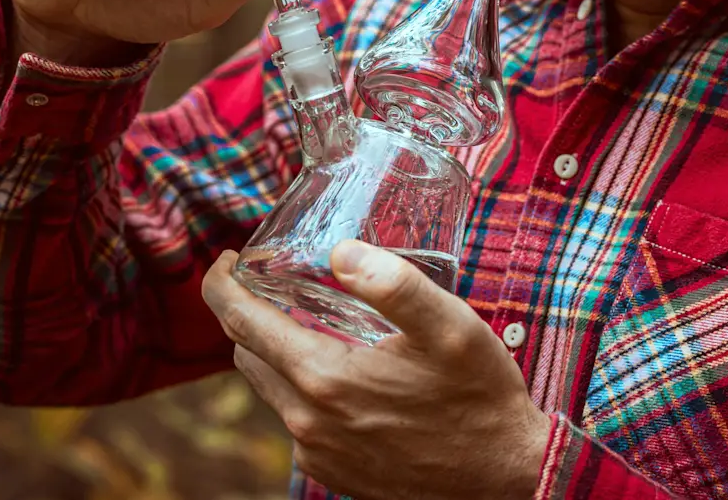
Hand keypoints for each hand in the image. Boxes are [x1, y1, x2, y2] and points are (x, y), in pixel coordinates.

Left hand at [201, 241, 550, 499]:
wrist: (505, 478)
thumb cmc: (480, 399)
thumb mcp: (450, 328)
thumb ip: (395, 285)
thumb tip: (341, 251)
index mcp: (323, 379)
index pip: (240, 322)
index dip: (222, 284)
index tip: (226, 259)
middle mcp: (306, 422)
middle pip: (248, 354)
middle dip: (249, 314)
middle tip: (273, 282)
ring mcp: (316, 453)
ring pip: (270, 388)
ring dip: (277, 351)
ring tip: (309, 319)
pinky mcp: (331, 471)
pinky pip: (297, 419)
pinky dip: (303, 387)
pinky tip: (343, 371)